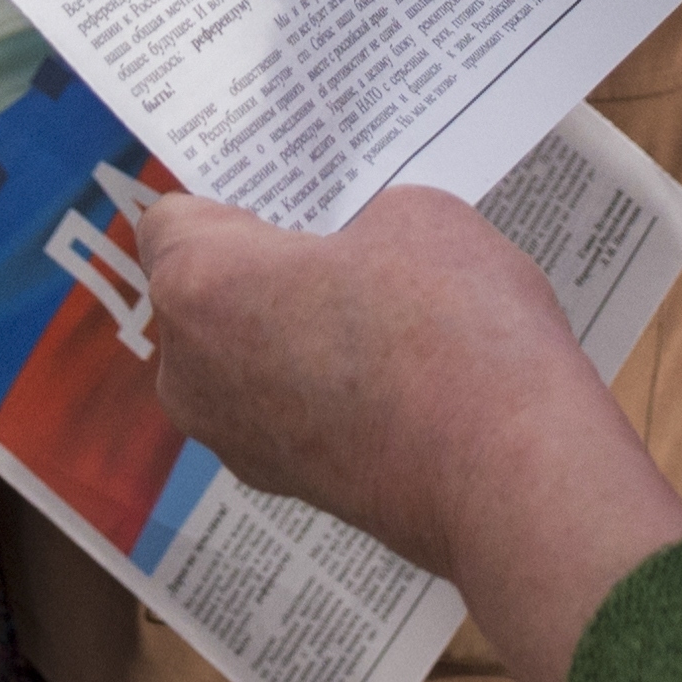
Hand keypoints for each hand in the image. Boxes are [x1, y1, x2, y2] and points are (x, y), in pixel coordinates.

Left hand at [136, 187, 681, 681]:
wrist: (510, 475)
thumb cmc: (451, 330)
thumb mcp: (414, 214)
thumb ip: (357, 223)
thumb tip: (356, 258)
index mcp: (199, 286)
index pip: (171, 221)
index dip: (228, 199)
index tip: (278, 194)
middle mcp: (193, 373)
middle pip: (204, 296)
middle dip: (262, 268)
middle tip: (339, 242)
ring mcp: (237, 442)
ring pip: (245, 360)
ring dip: (294, 333)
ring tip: (380, 309)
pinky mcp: (291, 488)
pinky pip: (287, 412)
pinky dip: (325, 390)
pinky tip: (396, 373)